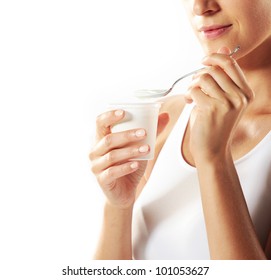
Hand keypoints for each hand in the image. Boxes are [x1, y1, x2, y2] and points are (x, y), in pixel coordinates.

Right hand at [89, 109, 168, 208]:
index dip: (109, 116)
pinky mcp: (102, 180)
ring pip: (112, 155)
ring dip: (130, 151)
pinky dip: (125, 167)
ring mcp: (96, 166)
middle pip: (108, 139)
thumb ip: (150, 132)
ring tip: (146, 149)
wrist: (124, 192)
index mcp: (101, 139)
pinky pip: (112, 172)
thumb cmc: (128, 165)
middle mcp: (95, 151)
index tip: (123, 112)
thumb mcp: (139, 147)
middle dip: (126, 135)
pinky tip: (136, 164)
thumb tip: (165, 116)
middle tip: (144, 132)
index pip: (99, 123)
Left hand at [185, 47, 253, 163]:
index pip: (230, 63)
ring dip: (192, 85)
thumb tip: (223, 48)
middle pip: (214, 69)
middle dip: (199, 75)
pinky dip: (188, 94)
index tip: (203, 61)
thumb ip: (223, 76)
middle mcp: (240, 96)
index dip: (214, 57)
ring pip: (203, 77)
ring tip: (191, 95)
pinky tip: (189, 102)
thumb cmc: (214, 124)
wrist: (212, 150)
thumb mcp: (223, 99)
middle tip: (194, 86)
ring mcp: (227, 102)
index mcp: (245, 92)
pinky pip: (195, 89)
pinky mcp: (212, 108)